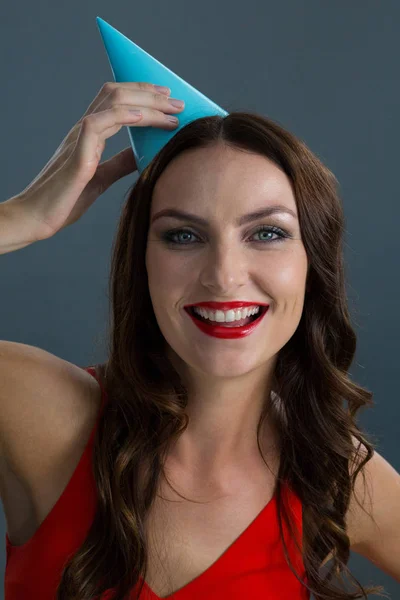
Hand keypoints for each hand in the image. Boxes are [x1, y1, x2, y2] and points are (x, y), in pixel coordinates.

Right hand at [14, 81, 183, 238]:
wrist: (36, 219)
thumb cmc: (63, 201)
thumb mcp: (100, 179)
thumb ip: (118, 163)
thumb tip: (140, 153)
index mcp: (88, 136)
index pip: (116, 100)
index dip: (142, 94)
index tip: (168, 98)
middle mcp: (83, 131)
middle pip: (117, 94)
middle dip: (151, 94)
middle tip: (178, 101)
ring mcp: (78, 140)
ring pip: (112, 102)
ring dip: (145, 102)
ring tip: (170, 109)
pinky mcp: (76, 157)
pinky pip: (97, 124)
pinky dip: (122, 116)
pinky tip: (142, 117)